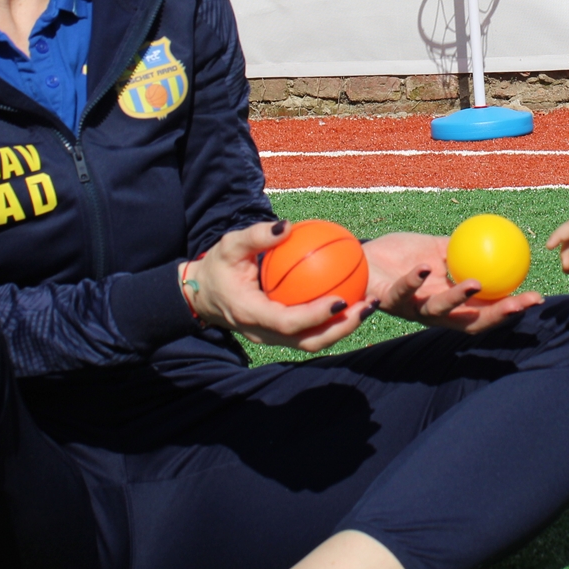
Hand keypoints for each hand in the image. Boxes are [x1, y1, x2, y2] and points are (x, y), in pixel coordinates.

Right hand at [182, 221, 366, 352]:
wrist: (201, 294)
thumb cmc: (218, 267)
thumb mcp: (230, 245)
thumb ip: (257, 236)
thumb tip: (288, 226)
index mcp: (251, 314)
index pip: (288, 321)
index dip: (316, 315)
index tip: (342, 299)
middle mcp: (264, 333)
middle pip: (309, 341)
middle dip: (342, 328)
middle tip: (367, 306)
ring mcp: (272, 338)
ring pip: (312, 342)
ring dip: (342, 329)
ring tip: (367, 307)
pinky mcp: (279, 335)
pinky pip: (309, 333)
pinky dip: (331, 322)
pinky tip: (351, 300)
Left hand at [364, 231, 541, 332]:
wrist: (362, 258)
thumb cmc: (401, 255)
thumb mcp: (436, 250)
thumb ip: (461, 249)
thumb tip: (496, 238)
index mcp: (450, 303)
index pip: (486, 311)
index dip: (511, 309)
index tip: (536, 297)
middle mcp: (435, 312)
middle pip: (471, 322)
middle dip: (497, 315)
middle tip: (520, 302)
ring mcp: (412, 309)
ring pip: (439, 310)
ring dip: (458, 298)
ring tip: (475, 282)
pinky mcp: (388, 300)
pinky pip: (403, 291)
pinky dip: (414, 280)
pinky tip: (425, 267)